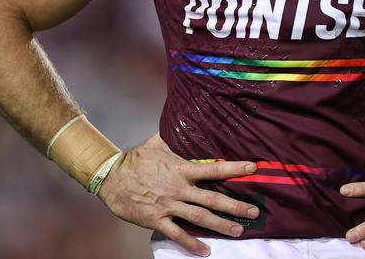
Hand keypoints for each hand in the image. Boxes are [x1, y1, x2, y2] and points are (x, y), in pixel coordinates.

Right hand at [98, 133, 259, 256]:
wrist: (110, 177)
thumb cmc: (134, 160)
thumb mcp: (156, 143)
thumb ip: (173, 136)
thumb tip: (183, 120)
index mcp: (181, 169)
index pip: (213, 169)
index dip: (234, 168)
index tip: (252, 168)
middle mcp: (179, 188)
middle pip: (213, 199)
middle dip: (235, 206)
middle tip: (254, 212)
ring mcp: (169, 205)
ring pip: (200, 217)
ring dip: (221, 225)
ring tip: (239, 231)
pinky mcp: (157, 220)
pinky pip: (178, 234)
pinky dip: (192, 244)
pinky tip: (206, 250)